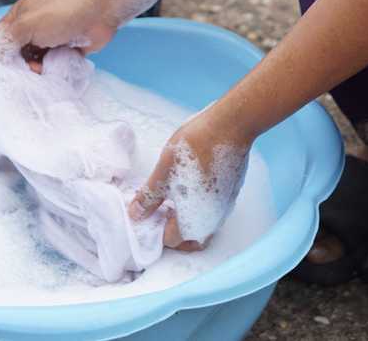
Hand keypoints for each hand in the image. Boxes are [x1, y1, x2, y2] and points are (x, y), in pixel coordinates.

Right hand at [0, 0, 119, 69]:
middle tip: (28, 70)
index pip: (2, 37)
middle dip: (21, 64)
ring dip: (39, 68)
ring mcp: (53, 37)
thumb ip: (8, 39)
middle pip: (19, 52)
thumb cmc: (63, 10)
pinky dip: (54, 69)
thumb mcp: (26, 23)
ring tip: (45, 69)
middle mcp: (36, 26)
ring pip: (37, 60)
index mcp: (22, 15)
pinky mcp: (68, 48)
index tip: (0, 70)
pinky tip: (56, 71)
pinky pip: (56, 64)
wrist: (101, 9)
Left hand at [129, 103, 254, 250]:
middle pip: (191, 241)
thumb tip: (136, 214)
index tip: (146, 217)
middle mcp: (212, 219)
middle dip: (174, 234)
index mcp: (194, 220)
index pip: (170, 241)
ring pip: (204, 227)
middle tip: (158, 215)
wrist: (230, 126)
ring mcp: (224, 206)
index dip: (155, 231)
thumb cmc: (194, 147)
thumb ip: (149, 197)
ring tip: (171, 202)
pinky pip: (213, 211)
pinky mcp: (231, 192)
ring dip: (188, 222)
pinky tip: (189, 189)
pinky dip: (200, 209)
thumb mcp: (163, 172)